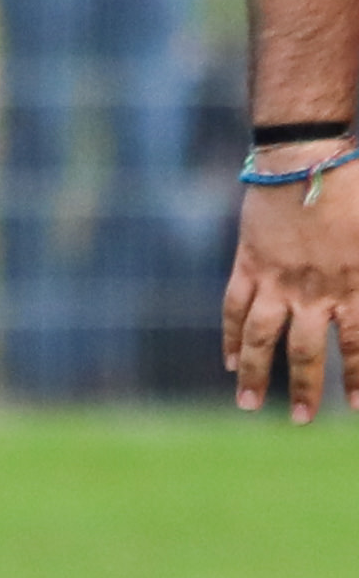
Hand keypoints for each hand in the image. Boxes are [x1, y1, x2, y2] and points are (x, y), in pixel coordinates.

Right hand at [225, 156, 358, 421]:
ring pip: (261, 337)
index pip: (357, 344)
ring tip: (249, 403)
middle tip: (302, 419)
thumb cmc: (355, 192)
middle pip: (305, 350)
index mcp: (353, 281)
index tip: (357, 407)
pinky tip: (230, 360)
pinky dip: (231, 336)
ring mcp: (276, 278)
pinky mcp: (249, 264)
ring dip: (255, 373)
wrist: (306, 158)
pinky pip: (234, 308)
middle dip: (306, 388)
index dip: (358, 378)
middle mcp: (313, 289)